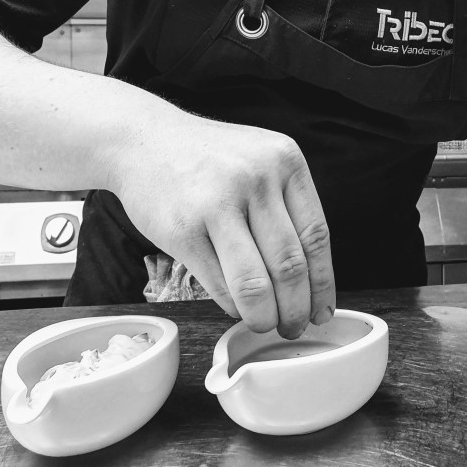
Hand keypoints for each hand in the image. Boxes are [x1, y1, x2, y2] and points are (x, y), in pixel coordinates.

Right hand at [110, 112, 335, 338]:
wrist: (143, 140)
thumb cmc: (206, 159)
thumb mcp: (259, 160)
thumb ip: (285, 204)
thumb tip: (310, 276)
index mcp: (285, 159)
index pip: (316, 236)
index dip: (323, 283)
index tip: (322, 309)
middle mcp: (256, 178)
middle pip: (290, 265)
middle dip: (295, 308)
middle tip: (293, 326)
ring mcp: (217, 203)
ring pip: (256, 283)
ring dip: (264, 316)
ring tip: (265, 323)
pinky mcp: (183, 230)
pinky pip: (219, 285)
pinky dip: (231, 305)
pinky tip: (235, 305)